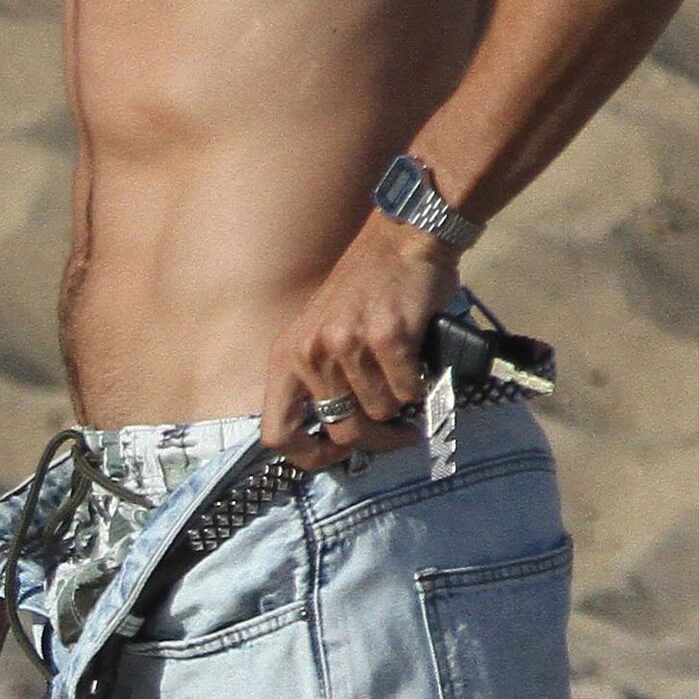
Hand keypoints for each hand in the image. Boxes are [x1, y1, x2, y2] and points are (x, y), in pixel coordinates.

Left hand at [258, 214, 457, 469]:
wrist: (403, 240)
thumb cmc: (366, 293)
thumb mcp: (320, 333)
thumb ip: (319, 381)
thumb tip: (339, 442)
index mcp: (287, 356)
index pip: (277, 435)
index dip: (308, 458)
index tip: (338, 455)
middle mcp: (310, 352)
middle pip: (342, 432)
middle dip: (377, 440)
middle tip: (399, 432)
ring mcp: (347, 343)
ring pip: (380, 414)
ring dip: (400, 404)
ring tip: (405, 378)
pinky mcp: (386, 337)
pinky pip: (408, 391)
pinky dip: (421, 385)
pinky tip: (420, 364)